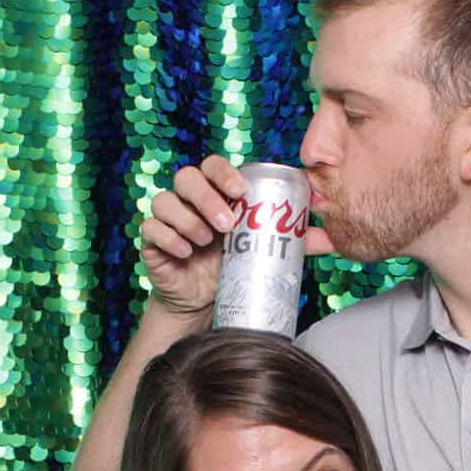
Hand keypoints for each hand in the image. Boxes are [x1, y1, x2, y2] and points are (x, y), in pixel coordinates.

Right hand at [137, 155, 334, 316]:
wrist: (204, 303)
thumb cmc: (233, 269)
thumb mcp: (258, 250)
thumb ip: (283, 237)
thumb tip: (320, 234)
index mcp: (214, 194)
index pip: (212, 166)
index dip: (223, 173)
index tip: (240, 192)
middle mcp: (188, 201)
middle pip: (186, 178)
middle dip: (207, 199)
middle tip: (227, 226)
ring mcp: (168, 220)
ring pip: (164, 200)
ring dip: (187, 219)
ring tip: (206, 242)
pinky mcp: (152, 242)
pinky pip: (150, 228)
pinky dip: (168, 238)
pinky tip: (186, 253)